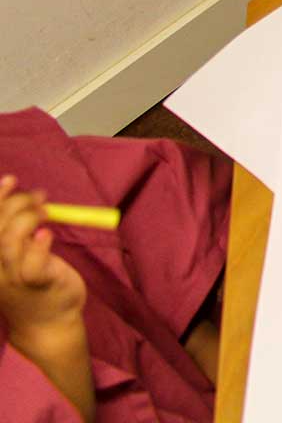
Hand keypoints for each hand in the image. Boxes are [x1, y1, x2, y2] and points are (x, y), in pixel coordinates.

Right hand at [0, 176, 86, 338]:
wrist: (48, 323)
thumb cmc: (34, 283)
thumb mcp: (18, 256)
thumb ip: (16, 232)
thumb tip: (23, 196)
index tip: (11, 180)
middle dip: (18, 203)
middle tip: (40, 197)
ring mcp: (13, 277)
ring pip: (10, 241)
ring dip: (30, 217)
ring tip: (46, 211)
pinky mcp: (36, 284)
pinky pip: (32, 264)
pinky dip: (38, 246)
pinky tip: (47, 235)